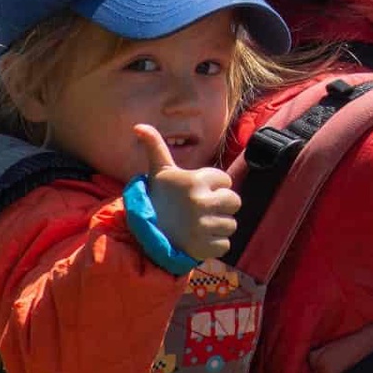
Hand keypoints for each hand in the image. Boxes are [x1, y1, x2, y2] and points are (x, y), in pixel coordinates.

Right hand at [132, 125, 240, 262]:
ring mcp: (203, 226)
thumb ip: (155, 146)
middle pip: (234, 202)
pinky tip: (198, 239)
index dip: (214, 186)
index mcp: (195, 180)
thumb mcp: (158, 172)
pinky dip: (214, 244)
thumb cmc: (158, 198)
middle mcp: (201, 202)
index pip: (226, 181)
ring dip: (217, 226)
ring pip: (231, 224)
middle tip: (201, 210)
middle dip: (221, 206)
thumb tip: (138, 125)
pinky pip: (225, 244)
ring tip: (198, 225)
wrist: (144, 234)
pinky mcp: (204, 247)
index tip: (196, 192)